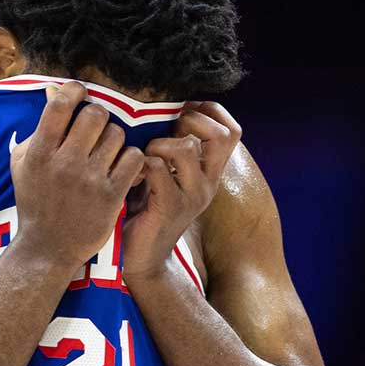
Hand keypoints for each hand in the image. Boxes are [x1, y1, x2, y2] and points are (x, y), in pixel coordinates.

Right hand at [11, 81, 145, 271]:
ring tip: (106, 153)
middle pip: (95, 114)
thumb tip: (54, 91)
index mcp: (40, 153)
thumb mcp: (24, 164)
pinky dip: (131, 159)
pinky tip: (121, 167)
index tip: (79, 93)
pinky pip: (134, 158)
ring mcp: (90, 179)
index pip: (61, 104)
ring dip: (114, 139)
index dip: (74, 90)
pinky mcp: (112, 195)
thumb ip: (39, 128)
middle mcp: (65, 163)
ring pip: (117, 134)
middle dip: (97, 116)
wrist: (48, 248)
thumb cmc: (35, 201)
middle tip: (94, 129)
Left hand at [122, 101, 242, 282]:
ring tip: (144, 158)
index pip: (231, 130)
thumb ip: (173, 147)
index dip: (207, 112)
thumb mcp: (168, 174)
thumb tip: (164, 108)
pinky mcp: (171, 207)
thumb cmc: (147, 208)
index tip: (179, 116)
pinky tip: (133, 177)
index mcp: (210, 171)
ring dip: (158, 144)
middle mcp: (209, 182)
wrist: (143, 258)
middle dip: (189, 122)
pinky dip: (141, 164)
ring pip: (186, 147)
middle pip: (221, 134)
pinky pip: (158, 167)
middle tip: (164, 135)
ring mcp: (193, 196)